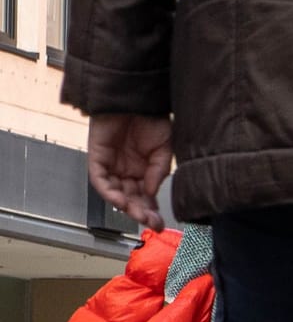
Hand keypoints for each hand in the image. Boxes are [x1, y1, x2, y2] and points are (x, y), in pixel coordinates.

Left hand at [86, 114, 172, 230]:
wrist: (135, 97)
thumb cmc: (152, 118)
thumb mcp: (165, 149)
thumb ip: (159, 171)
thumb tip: (152, 192)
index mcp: (143, 170)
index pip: (145, 197)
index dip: (152, 211)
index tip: (160, 224)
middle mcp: (126, 170)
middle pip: (131, 198)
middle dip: (140, 213)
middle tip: (151, 222)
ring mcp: (111, 164)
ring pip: (115, 193)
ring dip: (126, 206)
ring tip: (137, 214)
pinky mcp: (97, 157)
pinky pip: (100, 180)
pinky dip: (109, 192)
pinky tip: (120, 201)